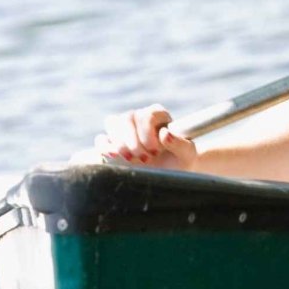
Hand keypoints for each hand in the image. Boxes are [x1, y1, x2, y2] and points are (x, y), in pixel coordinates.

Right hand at [84, 104, 198, 170]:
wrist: (169, 175)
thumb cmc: (180, 160)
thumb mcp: (187, 154)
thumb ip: (180, 143)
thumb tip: (164, 133)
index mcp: (159, 115)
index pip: (147, 114)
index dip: (148, 132)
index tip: (155, 151)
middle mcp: (139, 118)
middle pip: (127, 117)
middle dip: (134, 140)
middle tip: (145, 159)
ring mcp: (124, 130)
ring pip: (113, 123)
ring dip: (120, 142)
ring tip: (131, 159)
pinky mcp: (112, 143)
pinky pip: (101, 139)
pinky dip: (105, 147)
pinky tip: (115, 156)